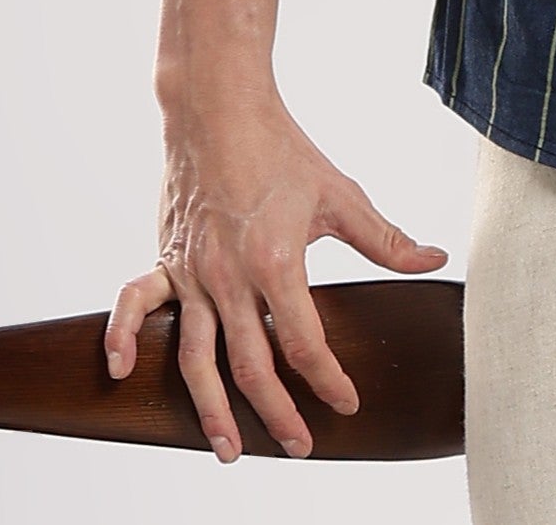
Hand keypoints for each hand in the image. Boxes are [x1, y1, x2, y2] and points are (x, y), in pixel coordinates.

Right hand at [103, 88, 448, 461]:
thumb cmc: (282, 149)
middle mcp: (228, 275)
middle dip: (276, 413)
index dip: (327, 379)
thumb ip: (384, 238)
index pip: (304, 342)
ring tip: (229, 449)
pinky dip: (122, 337)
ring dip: (211, 408)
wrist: (220, 106)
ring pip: (195, 357)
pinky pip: (135, 304)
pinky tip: (120, 373)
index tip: (347, 402)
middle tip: (300, 447)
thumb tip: (434, 259)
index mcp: (276, 260)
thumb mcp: (340, 194)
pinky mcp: (165, 258)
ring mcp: (192, 270)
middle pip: (251, 364)